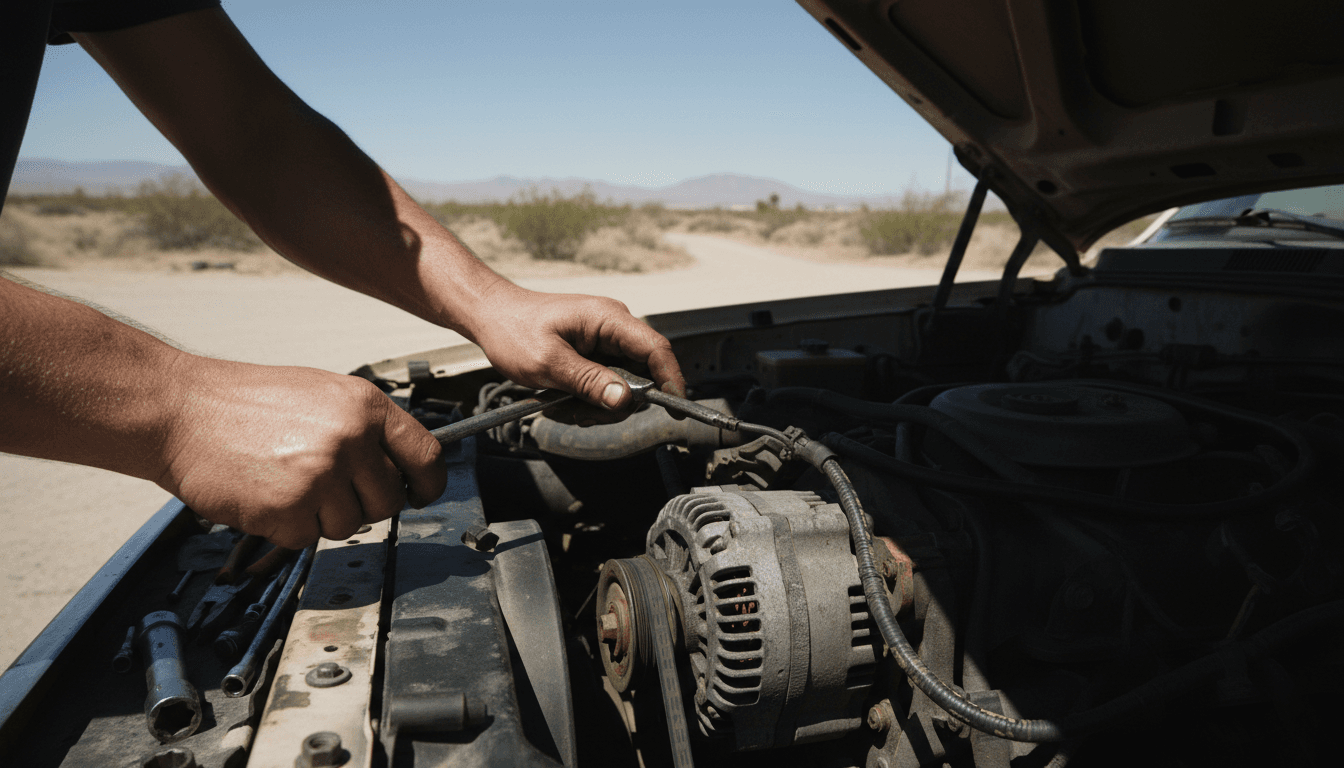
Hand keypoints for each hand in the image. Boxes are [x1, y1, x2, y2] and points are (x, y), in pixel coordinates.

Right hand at [156, 357, 445, 547]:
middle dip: (361, 502)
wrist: (181, 410)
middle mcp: (350, 439)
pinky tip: (266, 495)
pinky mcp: (291, 508)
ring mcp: (322, 474)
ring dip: (320, 516)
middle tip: (324, 485)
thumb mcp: (323, 395)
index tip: (421, 494)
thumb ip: (365, 428)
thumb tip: (401, 463)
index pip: (426, 455)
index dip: (428, 483)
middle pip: (389, 501)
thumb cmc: (244, 403)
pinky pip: (308, 538)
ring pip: (350, 525)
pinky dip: (287, 527)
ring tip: (287, 482)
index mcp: (365, 406)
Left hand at [465, 284, 686, 413]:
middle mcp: (612, 325)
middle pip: (644, 369)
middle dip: (622, 398)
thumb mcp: (548, 362)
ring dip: (602, 400)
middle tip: (587, 411)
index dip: (671, 378)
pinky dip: (592, 395)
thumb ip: (589, 381)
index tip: (674, 406)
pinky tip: (568, 397)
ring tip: (567, 403)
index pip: (656, 348)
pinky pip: (608, 378)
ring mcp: (604, 337)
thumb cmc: (512, 329)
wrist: (489, 315)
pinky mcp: (594, 349)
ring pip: (625, 379)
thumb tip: (624, 400)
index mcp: (607, 318)